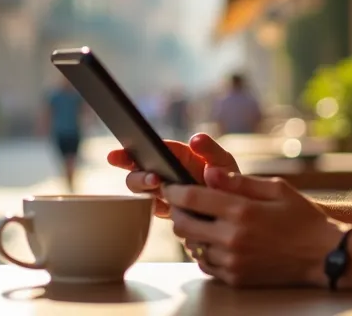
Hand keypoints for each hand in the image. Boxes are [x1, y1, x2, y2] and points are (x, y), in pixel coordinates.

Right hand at [106, 133, 238, 217]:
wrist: (235, 211)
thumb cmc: (228, 180)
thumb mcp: (223, 161)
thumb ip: (211, 150)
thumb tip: (196, 139)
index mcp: (176, 155)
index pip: (150, 150)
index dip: (130, 153)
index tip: (116, 156)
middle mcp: (166, 172)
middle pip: (138, 171)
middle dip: (136, 174)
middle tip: (152, 179)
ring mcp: (164, 192)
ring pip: (141, 191)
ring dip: (143, 190)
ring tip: (157, 189)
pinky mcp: (167, 210)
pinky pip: (152, 209)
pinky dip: (152, 208)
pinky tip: (161, 207)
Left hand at [164, 167, 344, 287]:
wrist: (322, 255)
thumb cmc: (302, 217)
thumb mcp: (276, 189)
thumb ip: (239, 181)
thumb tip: (209, 172)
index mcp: (241, 211)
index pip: (191, 199)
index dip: (174, 190)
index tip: (169, 185)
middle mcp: (232, 238)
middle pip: (184, 225)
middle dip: (177, 212)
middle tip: (182, 204)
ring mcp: (233, 261)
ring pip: (192, 246)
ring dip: (192, 233)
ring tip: (203, 222)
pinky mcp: (236, 278)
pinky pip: (206, 264)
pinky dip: (205, 252)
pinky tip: (216, 241)